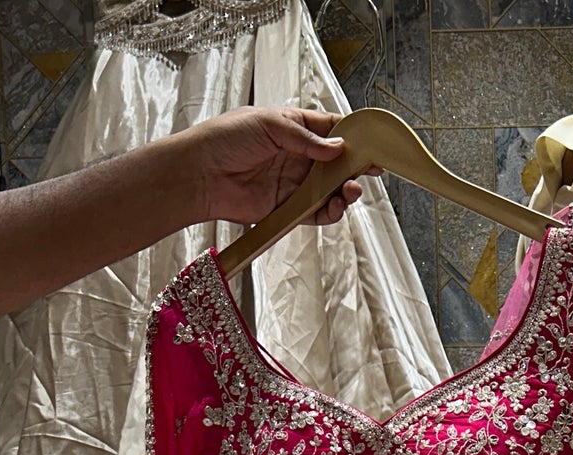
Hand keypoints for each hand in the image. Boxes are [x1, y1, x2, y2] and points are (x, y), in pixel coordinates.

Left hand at [181, 107, 371, 227]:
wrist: (200, 175)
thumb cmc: (225, 139)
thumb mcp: (269, 125)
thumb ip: (306, 138)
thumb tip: (337, 148)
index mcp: (294, 127)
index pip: (330, 129)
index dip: (353, 137)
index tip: (372, 144)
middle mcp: (297, 155)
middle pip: (337, 162)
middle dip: (356, 167)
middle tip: (369, 171)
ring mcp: (294, 183)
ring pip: (331, 189)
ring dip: (346, 191)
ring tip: (351, 190)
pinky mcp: (288, 208)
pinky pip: (317, 212)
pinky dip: (330, 211)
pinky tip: (335, 206)